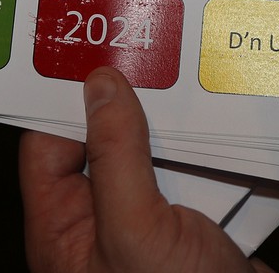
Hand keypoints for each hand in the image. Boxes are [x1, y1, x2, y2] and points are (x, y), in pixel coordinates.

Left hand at [20, 67, 272, 272]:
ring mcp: (151, 229)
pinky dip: (217, 151)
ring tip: (196, 78)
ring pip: (157, 152)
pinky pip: (199, 173)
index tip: (91, 49)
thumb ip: (114, 155)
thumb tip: (100, 85)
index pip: (47, 145)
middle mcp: (101, 226)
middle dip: (133, 101)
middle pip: (104, 141)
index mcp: (64, 232)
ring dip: (182, 125)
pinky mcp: (197, 230)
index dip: (65, 98)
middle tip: (153, 47)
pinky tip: (231, 122)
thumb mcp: (136, 231)